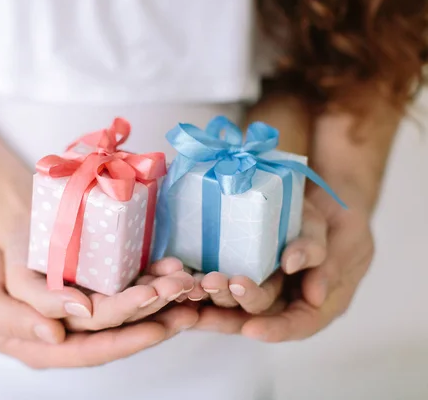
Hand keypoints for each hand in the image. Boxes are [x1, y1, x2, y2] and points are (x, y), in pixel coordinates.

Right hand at [4, 217, 193, 333]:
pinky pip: (120, 283)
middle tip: (185, 298)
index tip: (158, 325)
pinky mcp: (87, 286)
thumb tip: (57, 332)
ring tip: (186, 281)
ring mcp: (81, 308)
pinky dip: (145, 275)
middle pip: (118, 327)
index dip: (126, 338)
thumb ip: (18, 319)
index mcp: (46, 347)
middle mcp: (71, 332)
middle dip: (154, 314)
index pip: (93, 347)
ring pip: (126, 306)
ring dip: (158, 295)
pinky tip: (168, 264)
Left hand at [193, 192, 373, 341]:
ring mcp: (264, 283)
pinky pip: (224, 280)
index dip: (275, 329)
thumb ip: (320, 251)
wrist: (325, 198)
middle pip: (259, 313)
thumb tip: (294, 264)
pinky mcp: (244, 267)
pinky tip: (185, 279)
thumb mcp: (342, 233)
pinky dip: (204, 283)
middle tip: (215, 286)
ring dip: (212, 297)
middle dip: (235, 303)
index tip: (251, 329)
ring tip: (192, 287)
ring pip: (235, 301)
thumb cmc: (340, 220)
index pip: (299, 324)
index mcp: (320, 300)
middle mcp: (287, 298)